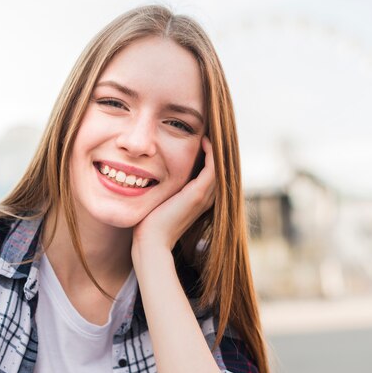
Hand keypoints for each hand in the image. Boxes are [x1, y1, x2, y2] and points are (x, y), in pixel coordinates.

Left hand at [132, 136, 215, 252]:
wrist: (151, 241)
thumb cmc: (151, 223)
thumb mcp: (161, 200)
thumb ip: (165, 189)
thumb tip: (154, 176)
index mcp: (200, 200)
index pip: (212, 173)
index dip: (210, 156)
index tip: (202, 139)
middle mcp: (207, 198)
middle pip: (220, 169)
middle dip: (217, 150)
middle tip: (211, 131)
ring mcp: (204, 196)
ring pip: (220, 167)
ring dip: (217, 149)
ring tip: (210, 133)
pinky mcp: (198, 194)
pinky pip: (213, 168)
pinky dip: (211, 153)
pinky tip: (204, 140)